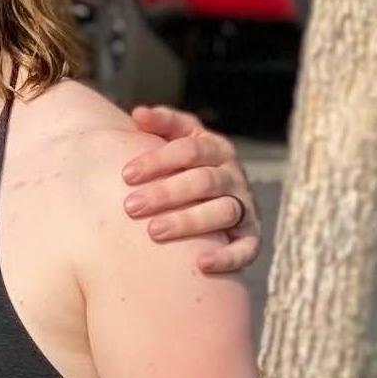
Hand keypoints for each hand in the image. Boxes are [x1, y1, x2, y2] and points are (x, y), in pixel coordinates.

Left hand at [121, 104, 260, 274]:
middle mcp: (234, 176)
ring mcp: (245, 207)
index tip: (126, 174)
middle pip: (204, 180)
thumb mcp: (177, 145)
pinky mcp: (250, 238)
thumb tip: (139, 113)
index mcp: (216, 150)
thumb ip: (162, 127)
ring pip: (222, 211)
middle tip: (130, 206)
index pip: (190, 148)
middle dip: (166, 193)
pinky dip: (227, 257)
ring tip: (153, 231)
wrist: (213, 210)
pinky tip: (201, 264)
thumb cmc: (183, 173)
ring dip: (188, 221)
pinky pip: (245, 249)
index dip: (158, 159)